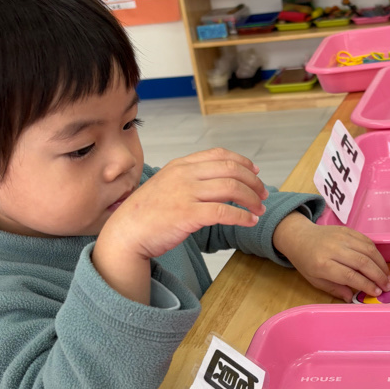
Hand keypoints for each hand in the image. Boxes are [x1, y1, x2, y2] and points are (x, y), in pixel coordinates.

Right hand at [93, 148, 266, 303]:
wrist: (126, 233)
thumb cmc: (146, 214)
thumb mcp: (166, 185)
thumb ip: (189, 180)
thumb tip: (216, 183)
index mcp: (180, 165)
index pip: (220, 155)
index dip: (243, 162)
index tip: (256, 172)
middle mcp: (184, 174)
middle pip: (231, 170)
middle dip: (253, 181)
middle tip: (264, 193)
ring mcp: (186, 193)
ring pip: (232, 189)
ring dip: (252, 199)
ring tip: (260, 209)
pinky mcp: (187, 214)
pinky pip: (224, 212)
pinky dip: (242, 216)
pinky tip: (249, 221)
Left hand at [272, 213, 389, 301]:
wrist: (300, 237)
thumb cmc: (306, 262)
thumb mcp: (315, 280)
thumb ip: (334, 289)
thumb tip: (352, 297)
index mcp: (323, 264)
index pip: (350, 276)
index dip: (366, 284)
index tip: (377, 293)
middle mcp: (334, 249)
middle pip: (362, 262)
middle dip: (378, 276)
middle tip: (387, 286)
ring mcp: (342, 237)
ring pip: (368, 250)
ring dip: (381, 264)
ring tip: (387, 276)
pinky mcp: (348, 230)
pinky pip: (367, 241)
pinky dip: (376, 253)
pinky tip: (379, 263)